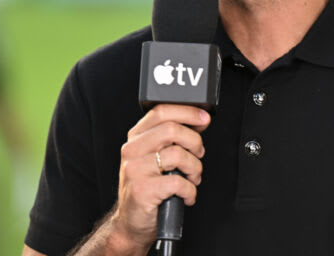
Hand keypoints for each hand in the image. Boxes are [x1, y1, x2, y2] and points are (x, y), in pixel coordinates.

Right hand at [110, 104, 210, 250]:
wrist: (131, 222)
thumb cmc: (147, 188)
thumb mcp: (154, 157)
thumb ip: (172, 139)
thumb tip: (198, 121)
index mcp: (136, 138)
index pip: (161, 111)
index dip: (187, 112)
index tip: (203, 119)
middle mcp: (132, 150)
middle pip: (172, 130)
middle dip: (194, 142)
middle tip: (198, 155)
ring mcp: (135, 170)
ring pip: (177, 155)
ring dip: (194, 168)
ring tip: (192, 178)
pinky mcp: (143, 190)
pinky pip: (178, 182)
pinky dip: (190, 190)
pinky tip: (186, 194)